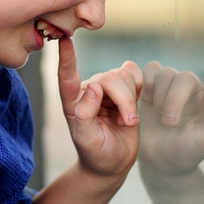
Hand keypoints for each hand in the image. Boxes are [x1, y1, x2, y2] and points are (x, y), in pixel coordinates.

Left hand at [57, 36, 141, 179]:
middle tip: (128, 123)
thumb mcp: (87, 140)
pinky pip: (134, 72)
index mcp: (73, 101)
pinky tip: (135, 104)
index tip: (64, 40)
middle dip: (124, 100)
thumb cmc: (96, 153)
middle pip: (110, 78)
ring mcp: (107, 87)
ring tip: (127, 121)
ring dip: (132, 98)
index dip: (66, 58)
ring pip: (124, 75)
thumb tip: (93, 86)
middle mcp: (88, 90)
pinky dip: (139, 85)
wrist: (113, 163)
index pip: (67, 76)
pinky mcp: (124, 88)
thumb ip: (85, 114)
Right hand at [138, 36, 203, 176]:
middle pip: (183, 76)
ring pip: (165, 73)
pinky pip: (148, 71)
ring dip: (161, 96)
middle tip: (170, 123)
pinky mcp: (151, 88)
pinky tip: (146, 99)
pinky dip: (146, 82)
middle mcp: (193, 89)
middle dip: (175, 99)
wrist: (159, 160)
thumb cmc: (187, 151)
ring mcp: (172, 87)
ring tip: (161, 118)